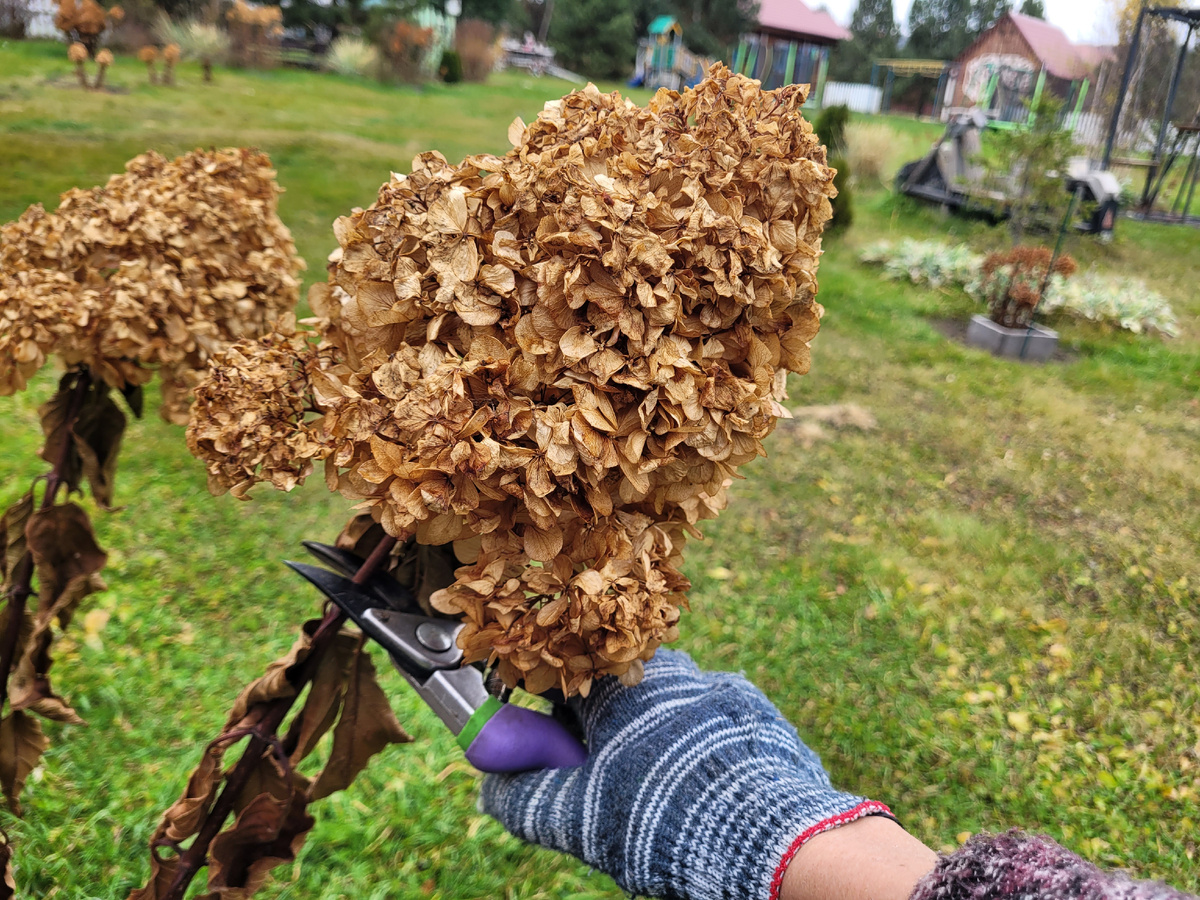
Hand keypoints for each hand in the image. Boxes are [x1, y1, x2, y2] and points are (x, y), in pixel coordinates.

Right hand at [480, 649, 892, 899]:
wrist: (774, 837)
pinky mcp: (759, 717)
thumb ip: (524, 797)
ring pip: (665, 718)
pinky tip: (701, 802)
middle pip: (616, 702)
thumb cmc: (663, 817)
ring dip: (651, 753)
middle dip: (602, 745)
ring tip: (659, 808)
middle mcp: (671, 672)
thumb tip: (492, 787)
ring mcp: (721, 691)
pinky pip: (710, 733)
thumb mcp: (577, 817)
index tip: (548, 762)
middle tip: (603, 796)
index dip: (547, 727)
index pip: (563, 686)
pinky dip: (698, 761)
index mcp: (619, 684)